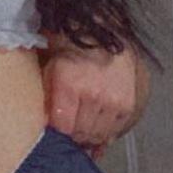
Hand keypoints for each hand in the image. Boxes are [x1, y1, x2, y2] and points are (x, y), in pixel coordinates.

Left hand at [41, 38, 146, 159]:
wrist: (100, 36)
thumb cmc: (71, 52)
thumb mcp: (49, 71)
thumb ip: (46, 98)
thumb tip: (45, 124)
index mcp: (70, 86)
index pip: (62, 127)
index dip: (58, 133)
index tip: (56, 131)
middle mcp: (93, 95)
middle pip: (81, 133)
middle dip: (73, 136)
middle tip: (70, 131)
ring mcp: (113, 101)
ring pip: (98, 135)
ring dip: (90, 136)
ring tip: (84, 129)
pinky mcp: (127, 104)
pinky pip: (115, 130)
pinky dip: (106, 132)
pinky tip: (98, 126)